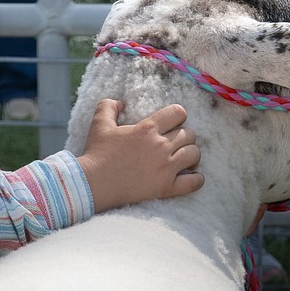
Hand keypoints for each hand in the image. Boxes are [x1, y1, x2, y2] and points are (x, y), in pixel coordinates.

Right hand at [77, 100, 203, 212]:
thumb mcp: (99, 124)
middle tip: (175, 143)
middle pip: (189, 134)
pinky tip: (191, 176)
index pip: (178, 113)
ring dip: (191, 154)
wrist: (92, 184)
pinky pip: (194, 182)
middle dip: (184, 136)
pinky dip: (197, 179)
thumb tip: (120, 103)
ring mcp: (165, 168)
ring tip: (183, 158)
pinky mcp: (166, 188)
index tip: (172, 123)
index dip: (178, 116)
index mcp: (147, 128)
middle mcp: (160, 146)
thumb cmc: (96, 153)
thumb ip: (108, 106)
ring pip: (194, 154)